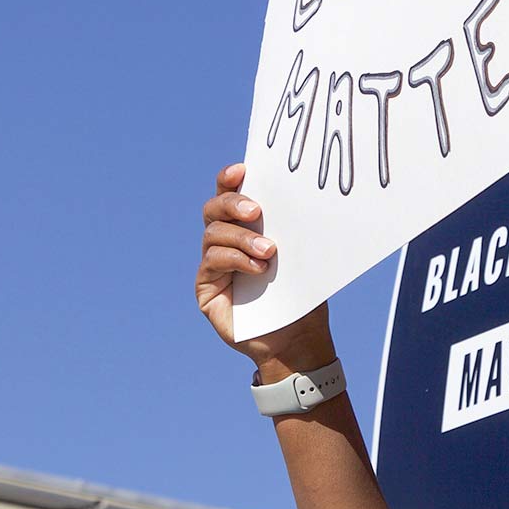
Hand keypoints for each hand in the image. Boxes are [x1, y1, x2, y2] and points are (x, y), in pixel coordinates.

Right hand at [197, 163, 336, 381]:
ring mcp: (213, 264)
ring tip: (269, 251)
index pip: (230, 193)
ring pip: (214, 233)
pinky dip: (235, 260)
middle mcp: (224, 241)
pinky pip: (212, 261)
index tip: (243, 170)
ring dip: (241, 238)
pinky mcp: (206, 287)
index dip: (230, 179)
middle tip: (257, 212)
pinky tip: (258, 269)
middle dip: (233, 203)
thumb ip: (286, 226)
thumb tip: (294, 195)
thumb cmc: (302, 294)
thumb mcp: (300, 253)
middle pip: (214, 208)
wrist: (298, 338)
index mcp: (246, 227)